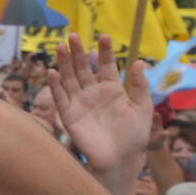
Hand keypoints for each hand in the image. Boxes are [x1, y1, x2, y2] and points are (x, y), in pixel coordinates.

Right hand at [50, 32, 151, 180]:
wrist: (120, 159)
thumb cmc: (134, 136)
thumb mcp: (143, 108)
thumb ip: (140, 85)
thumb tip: (139, 61)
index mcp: (111, 90)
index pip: (105, 66)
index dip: (104, 52)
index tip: (104, 37)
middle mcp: (93, 93)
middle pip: (82, 68)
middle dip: (78, 52)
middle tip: (73, 35)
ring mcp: (80, 103)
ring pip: (69, 78)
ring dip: (64, 63)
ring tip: (61, 46)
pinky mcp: (69, 116)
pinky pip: (60, 98)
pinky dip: (56, 85)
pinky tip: (53, 72)